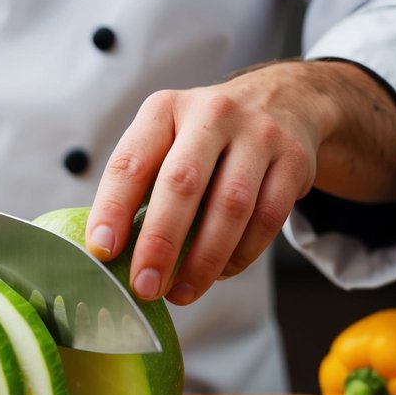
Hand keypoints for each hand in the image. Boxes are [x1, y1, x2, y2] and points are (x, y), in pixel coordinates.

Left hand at [85, 60, 395, 303]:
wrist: (283, 102)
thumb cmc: (204, 138)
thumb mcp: (167, 139)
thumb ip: (141, 184)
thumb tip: (111, 252)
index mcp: (164, 110)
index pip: (131, 162)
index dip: (113, 208)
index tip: (101, 250)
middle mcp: (211, 114)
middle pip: (182, 184)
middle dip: (160, 243)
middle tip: (145, 286)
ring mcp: (258, 134)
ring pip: (230, 207)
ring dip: (203, 260)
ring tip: (181, 293)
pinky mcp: (294, 160)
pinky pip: (267, 219)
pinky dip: (241, 255)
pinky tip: (219, 273)